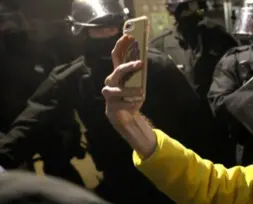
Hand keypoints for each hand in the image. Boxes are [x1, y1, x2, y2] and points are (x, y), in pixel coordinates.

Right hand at [102, 35, 156, 157]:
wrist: (126, 118)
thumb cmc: (131, 99)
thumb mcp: (137, 85)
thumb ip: (138, 76)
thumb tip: (143, 63)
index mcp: (118, 75)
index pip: (116, 57)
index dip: (120, 46)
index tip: (128, 36)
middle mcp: (111, 82)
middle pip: (117, 71)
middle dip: (128, 66)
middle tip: (141, 63)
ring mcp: (109, 95)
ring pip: (118, 90)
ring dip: (131, 91)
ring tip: (141, 94)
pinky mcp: (110, 107)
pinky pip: (120, 104)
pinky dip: (130, 104)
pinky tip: (135, 105)